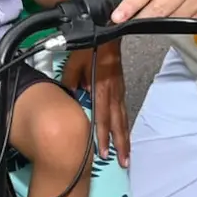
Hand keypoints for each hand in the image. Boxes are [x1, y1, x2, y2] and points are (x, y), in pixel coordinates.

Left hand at [60, 45, 129, 165]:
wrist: (107, 33)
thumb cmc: (90, 47)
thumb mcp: (73, 64)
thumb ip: (70, 83)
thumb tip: (69, 99)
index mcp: (101, 88)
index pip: (102, 118)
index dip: (102, 137)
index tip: (103, 153)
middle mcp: (113, 93)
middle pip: (118, 124)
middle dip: (120, 145)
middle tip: (123, 163)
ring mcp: (119, 91)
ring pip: (123, 119)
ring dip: (125, 138)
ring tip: (127, 155)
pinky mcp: (121, 87)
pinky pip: (124, 110)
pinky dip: (125, 124)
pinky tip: (124, 132)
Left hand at [111, 0, 196, 23]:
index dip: (131, 3)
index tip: (117, 15)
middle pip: (159, 6)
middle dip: (139, 17)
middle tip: (124, 23)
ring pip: (171, 18)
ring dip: (156, 23)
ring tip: (145, 23)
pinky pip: (185, 24)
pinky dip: (174, 25)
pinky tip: (170, 23)